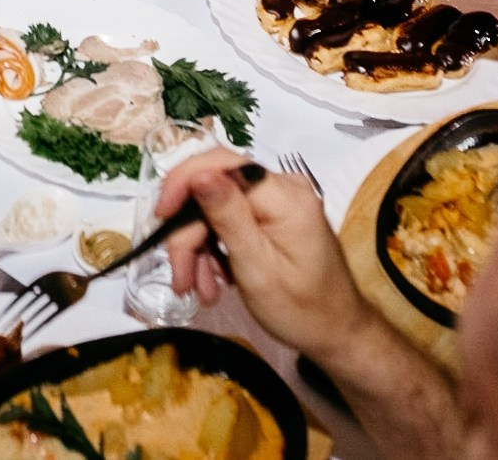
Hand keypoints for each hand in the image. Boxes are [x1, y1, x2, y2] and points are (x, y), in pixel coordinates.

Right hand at [156, 150, 373, 359]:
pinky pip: (231, 218)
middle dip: (189, 234)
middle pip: (214, 189)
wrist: (338, 334)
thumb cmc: (302, 311)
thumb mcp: (258, 270)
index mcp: (285, 195)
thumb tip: (199, 173)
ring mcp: (279, 199)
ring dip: (199, 248)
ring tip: (199, 290)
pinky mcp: (274, 214)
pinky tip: (215, 280)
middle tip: (181, 279)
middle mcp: (283, 186)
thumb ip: (228, 217)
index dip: (182, 185)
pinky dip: (216, 248)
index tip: (159, 219)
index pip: (220, 165)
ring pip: (216, 207)